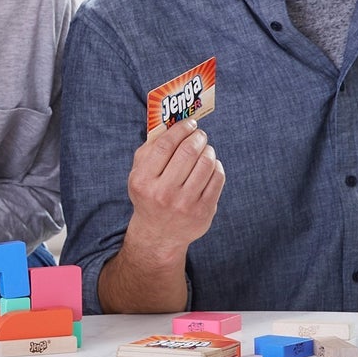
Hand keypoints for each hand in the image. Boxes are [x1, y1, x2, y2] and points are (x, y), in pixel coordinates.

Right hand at [125, 118, 224, 262]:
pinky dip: (216, 166)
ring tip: (205, 150)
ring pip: (206, 163)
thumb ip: (151, 147)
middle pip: (188, 151)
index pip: (165, 145)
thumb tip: (172, 122)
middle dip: (198, 137)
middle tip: (200, 135)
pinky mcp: (203, 211)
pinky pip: (218, 178)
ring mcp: (185, 204)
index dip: (181, 129)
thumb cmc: (150, 194)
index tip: (190, 123)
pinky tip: (210, 167)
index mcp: (143, 181)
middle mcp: (163, 194)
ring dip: (208, 150)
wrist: (159, 234)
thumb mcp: (139, 173)